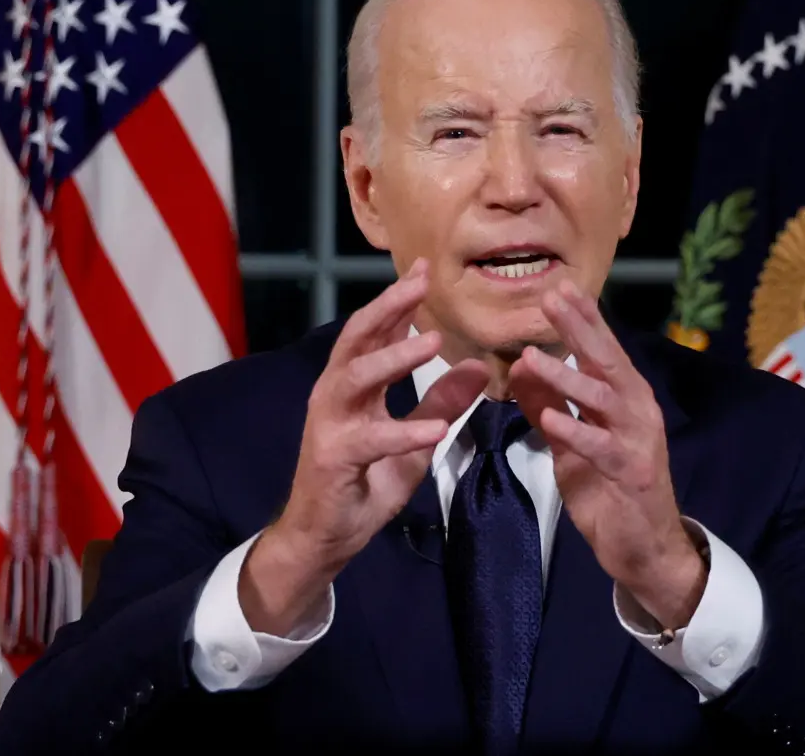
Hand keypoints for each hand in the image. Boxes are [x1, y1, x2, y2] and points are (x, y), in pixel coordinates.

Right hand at [240, 259, 489, 633]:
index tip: (426, 269)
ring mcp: (330, 425)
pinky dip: (403, 433)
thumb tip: (478, 366)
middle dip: (388, 308)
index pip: (375, 332)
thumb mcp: (415, 439)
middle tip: (420, 282)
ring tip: (432, 342)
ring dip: (394, 358)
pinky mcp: (333, 458)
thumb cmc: (365, 482)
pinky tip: (434, 432)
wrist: (326, 536)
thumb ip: (441, 403)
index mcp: (353, 385)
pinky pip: (371, 441)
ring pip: (356, 378)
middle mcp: (335, 395)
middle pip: (358, 339)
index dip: (399, 301)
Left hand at [509, 280, 705, 628]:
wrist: (645, 547)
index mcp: (624, 398)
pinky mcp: (632, 473)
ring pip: (602, 399)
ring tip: (531, 357)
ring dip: (566, 377)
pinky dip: (576, 433)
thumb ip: (549, 404)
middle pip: (606, 361)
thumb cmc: (609, 489)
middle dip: (579, 329)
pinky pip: (600, 448)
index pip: (603, 350)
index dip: (582, 319)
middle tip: (551, 299)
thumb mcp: (571, 442)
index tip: (559, 289)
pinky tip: (551, 422)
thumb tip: (520, 366)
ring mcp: (637, 440)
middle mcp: (636, 410)